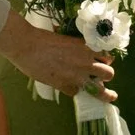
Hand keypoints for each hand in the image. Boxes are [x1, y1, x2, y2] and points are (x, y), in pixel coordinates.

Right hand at [0, 12, 115, 96]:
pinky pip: (76, 92)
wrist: (26, 45)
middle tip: (101, 76)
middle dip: (106, 75)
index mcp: (86, 47)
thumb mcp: (65, 39)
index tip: (102, 61)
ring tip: (108, 96)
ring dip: (102, 92)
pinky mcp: (65, 86)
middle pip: (109, 73)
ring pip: (99, 90)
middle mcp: (85, 62)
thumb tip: (78, 52)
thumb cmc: (42, 37)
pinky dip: (73, 90)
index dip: (105, 60)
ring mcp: (77, 76)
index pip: (106, 56)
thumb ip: (76, 47)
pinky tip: (70, 87)